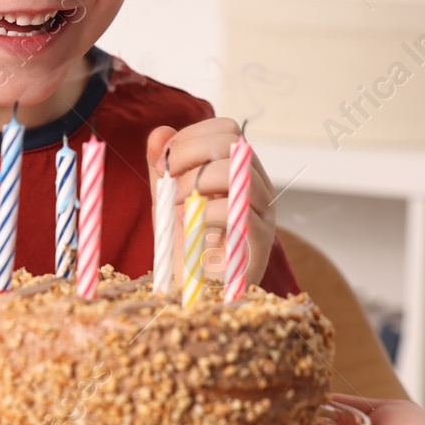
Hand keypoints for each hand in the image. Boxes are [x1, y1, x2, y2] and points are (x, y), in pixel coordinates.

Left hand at [146, 117, 274, 285]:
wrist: (197, 295)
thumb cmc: (186, 244)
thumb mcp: (168, 198)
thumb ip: (164, 167)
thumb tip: (160, 131)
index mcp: (239, 169)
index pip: (227, 128)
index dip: (191, 137)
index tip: (165, 163)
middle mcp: (258, 185)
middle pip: (232, 142)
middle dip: (189, 155)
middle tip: (167, 182)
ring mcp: (264, 212)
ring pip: (236, 171)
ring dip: (194, 184)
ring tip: (177, 207)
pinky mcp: (261, 241)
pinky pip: (235, 212)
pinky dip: (203, 215)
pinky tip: (191, 230)